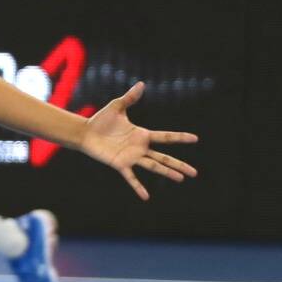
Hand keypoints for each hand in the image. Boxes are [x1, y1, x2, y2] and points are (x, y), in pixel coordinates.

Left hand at [76, 81, 197, 199]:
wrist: (85, 132)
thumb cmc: (101, 120)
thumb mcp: (117, 107)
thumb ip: (130, 98)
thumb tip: (141, 84)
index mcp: (142, 134)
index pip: (166, 137)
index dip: (180, 138)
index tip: (196, 139)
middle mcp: (140, 148)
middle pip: (164, 158)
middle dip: (179, 164)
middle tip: (195, 173)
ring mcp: (131, 157)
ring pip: (153, 166)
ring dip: (167, 173)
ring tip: (181, 179)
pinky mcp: (120, 164)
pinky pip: (131, 177)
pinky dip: (138, 186)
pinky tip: (146, 196)